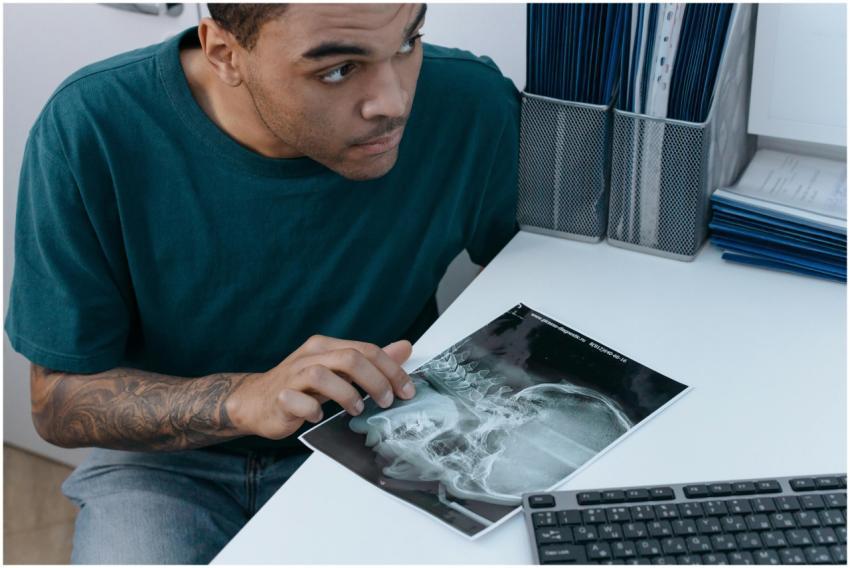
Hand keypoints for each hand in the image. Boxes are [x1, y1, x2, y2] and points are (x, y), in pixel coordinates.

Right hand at [226, 335, 414, 439]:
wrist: (256, 401)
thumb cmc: (301, 386)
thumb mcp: (338, 370)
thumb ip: (371, 360)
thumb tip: (405, 347)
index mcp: (326, 346)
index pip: (366, 349)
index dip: (391, 369)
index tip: (406, 390)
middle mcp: (310, 357)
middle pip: (350, 359)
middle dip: (376, 381)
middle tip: (387, 401)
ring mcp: (292, 376)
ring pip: (322, 375)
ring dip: (346, 394)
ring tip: (356, 409)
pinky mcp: (279, 398)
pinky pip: (297, 401)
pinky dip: (312, 410)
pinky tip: (318, 417)